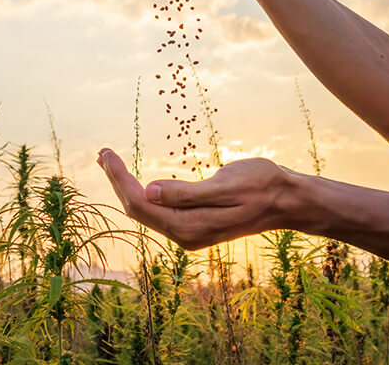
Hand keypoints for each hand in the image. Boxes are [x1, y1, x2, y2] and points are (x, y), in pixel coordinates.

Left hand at [96, 147, 295, 249]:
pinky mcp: (194, 226)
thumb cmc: (262, 186)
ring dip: (125, 187)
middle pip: (138, 209)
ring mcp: (189, 233)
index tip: (106, 154)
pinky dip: (142, 192)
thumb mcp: (227, 185)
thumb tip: (150, 191)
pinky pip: (158, 211)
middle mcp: (185, 235)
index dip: (119, 179)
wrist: (287, 201)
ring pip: (146, 211)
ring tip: (109, 162)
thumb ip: (187, 193)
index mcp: (190, 226)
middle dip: (117, 181)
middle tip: (101, 153)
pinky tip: (134, 179)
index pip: (141, 203)